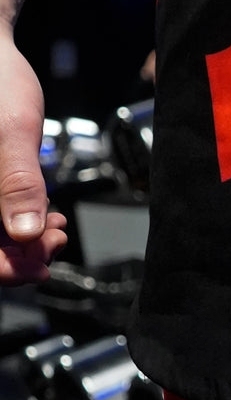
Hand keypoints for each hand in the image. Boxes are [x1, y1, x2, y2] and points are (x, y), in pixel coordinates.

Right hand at [0, 32, 66, 282]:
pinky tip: (48, 217)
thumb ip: (18, 181)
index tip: (39, 265)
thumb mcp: (12, 130)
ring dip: (25, 242)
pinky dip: (22, 223)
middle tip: (57, 240)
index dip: (4, 269)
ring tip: (57, 229)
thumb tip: (24, 232)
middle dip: (20, 254)